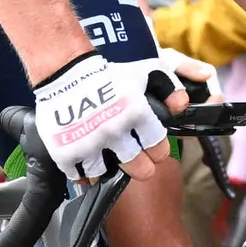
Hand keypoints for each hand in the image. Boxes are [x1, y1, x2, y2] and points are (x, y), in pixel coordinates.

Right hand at [31, 51, 167, 181]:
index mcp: (136, 113)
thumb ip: (169, 87)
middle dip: (140, 165)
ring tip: (105, 157)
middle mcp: (114, 131)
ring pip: (107, 174)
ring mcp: (89, 144)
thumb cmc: (107, 73)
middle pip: (140, 170)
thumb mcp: (145, 71)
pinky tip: (84, 160)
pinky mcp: (66, 152)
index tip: (150, 147)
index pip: (160, 149)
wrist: (63, 71)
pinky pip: (79, 176)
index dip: (157, 150)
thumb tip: (182, 105)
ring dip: (107, 168)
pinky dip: (82, 172)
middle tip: (132, 158)